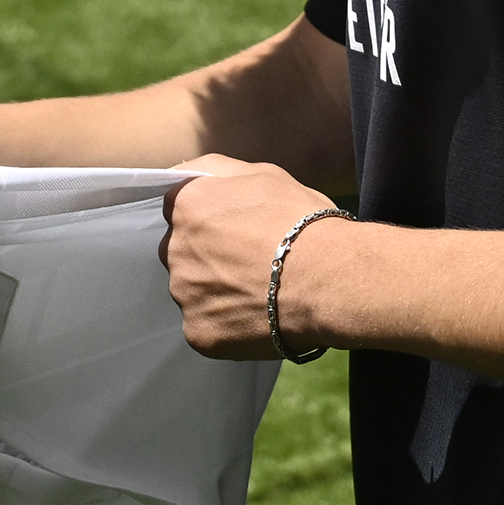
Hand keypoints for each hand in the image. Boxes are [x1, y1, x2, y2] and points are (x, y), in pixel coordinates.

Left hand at [162, 156, 346, 361]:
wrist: (329, 279)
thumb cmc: (302, 221)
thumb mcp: (263, 174)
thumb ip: (217, 172)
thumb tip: (190, 177)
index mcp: (186, 207)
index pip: (179, 210)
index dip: (208, 219)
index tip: (234, 230)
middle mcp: (174, 249)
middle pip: (181, 252)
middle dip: (206, 256)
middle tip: (249, 262)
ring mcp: (184, 294)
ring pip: (193, 291)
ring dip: (215, 291)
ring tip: (258, 292)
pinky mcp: (198, 332)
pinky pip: (205, 326)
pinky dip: (226, 324)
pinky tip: (256, 316)